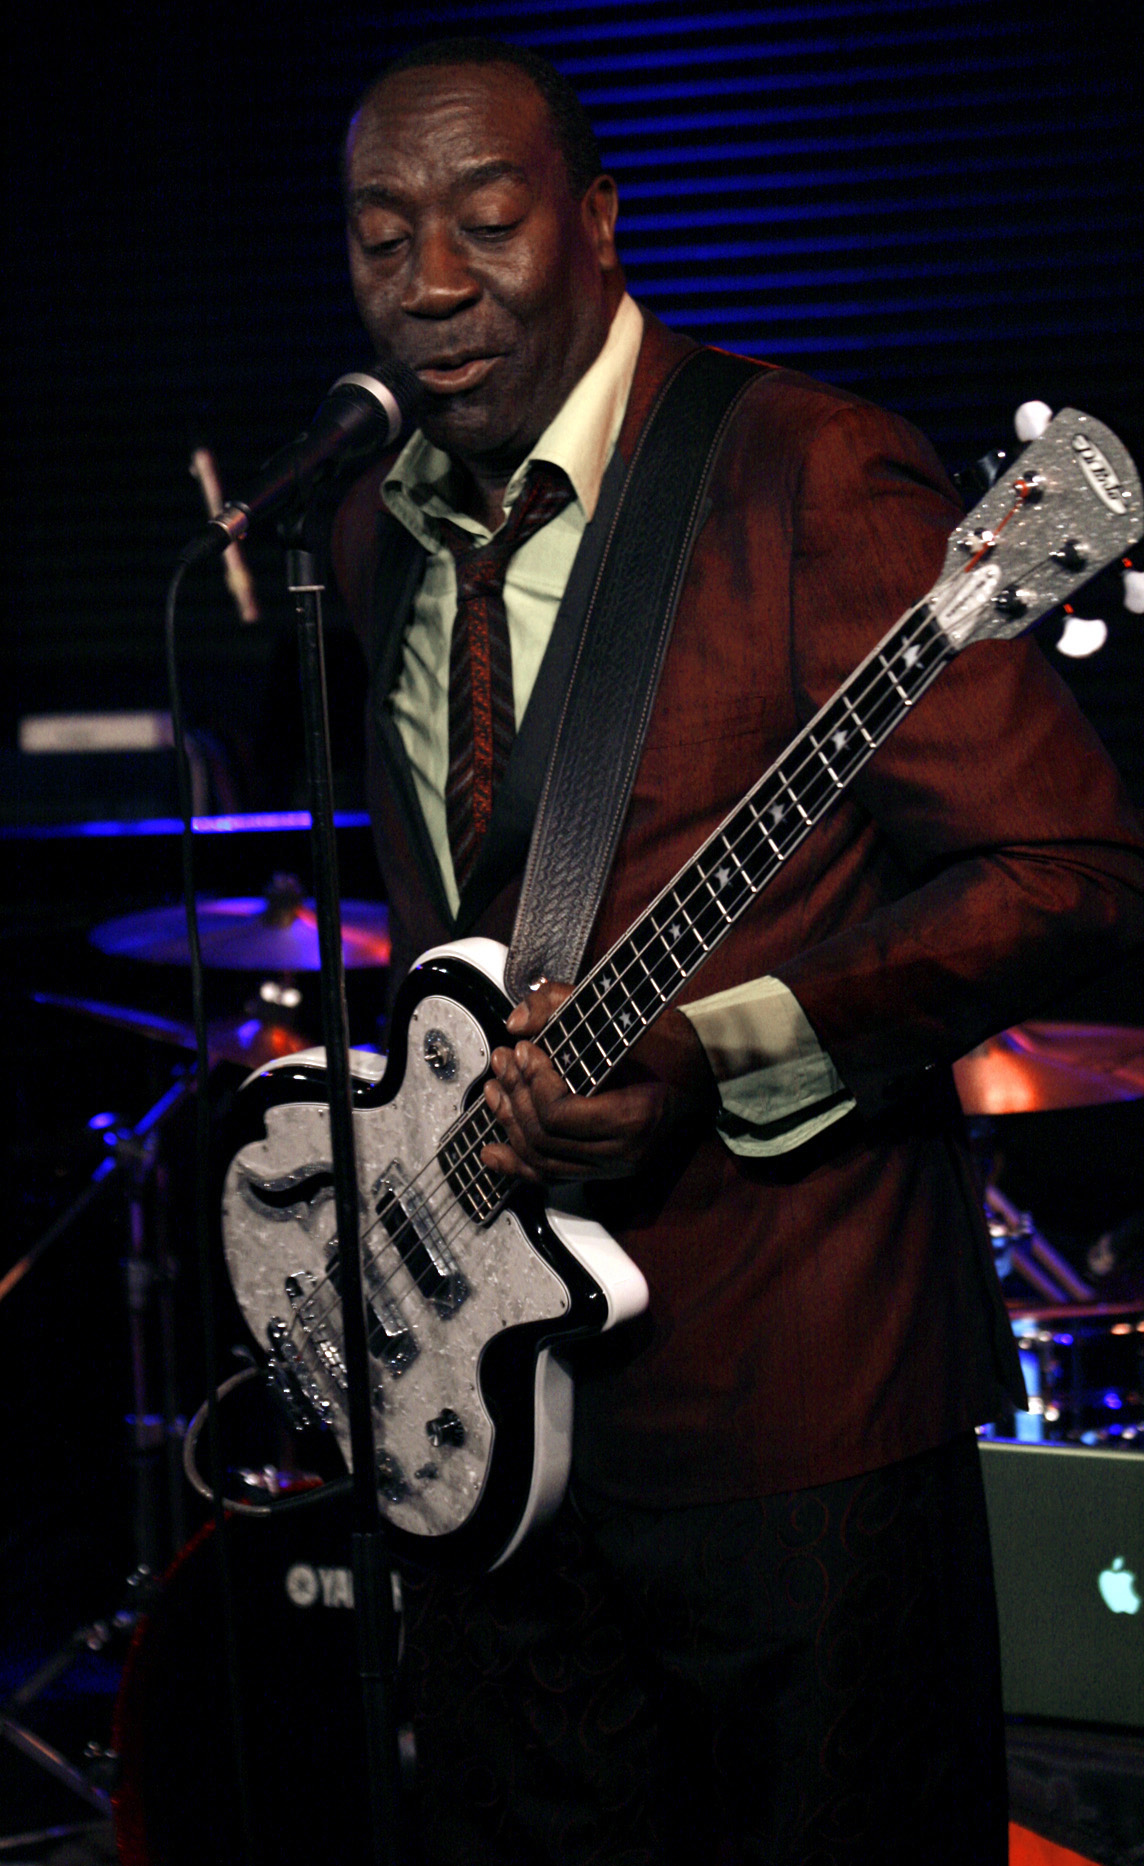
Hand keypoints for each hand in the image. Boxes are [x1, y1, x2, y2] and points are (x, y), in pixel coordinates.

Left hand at [481, 979, 718, 1183]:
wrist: (703, 1069)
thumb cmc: (668, 1041)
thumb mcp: (621, 1012)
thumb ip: (563, 1005)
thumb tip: (516, 1022)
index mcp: (634, 1116)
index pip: (562, 1114)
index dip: (533, 1081)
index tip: (523, 1049)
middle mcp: (623, 1153)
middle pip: (546, 1139)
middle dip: (516, 1097)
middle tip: (502, 1061)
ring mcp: (614, 1167)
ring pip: (544, 1162)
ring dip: (510, 1124)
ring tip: (494, 1089)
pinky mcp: (605, 1169)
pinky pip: (554, 1176)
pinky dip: (519, 1165)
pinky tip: (491, 1152)